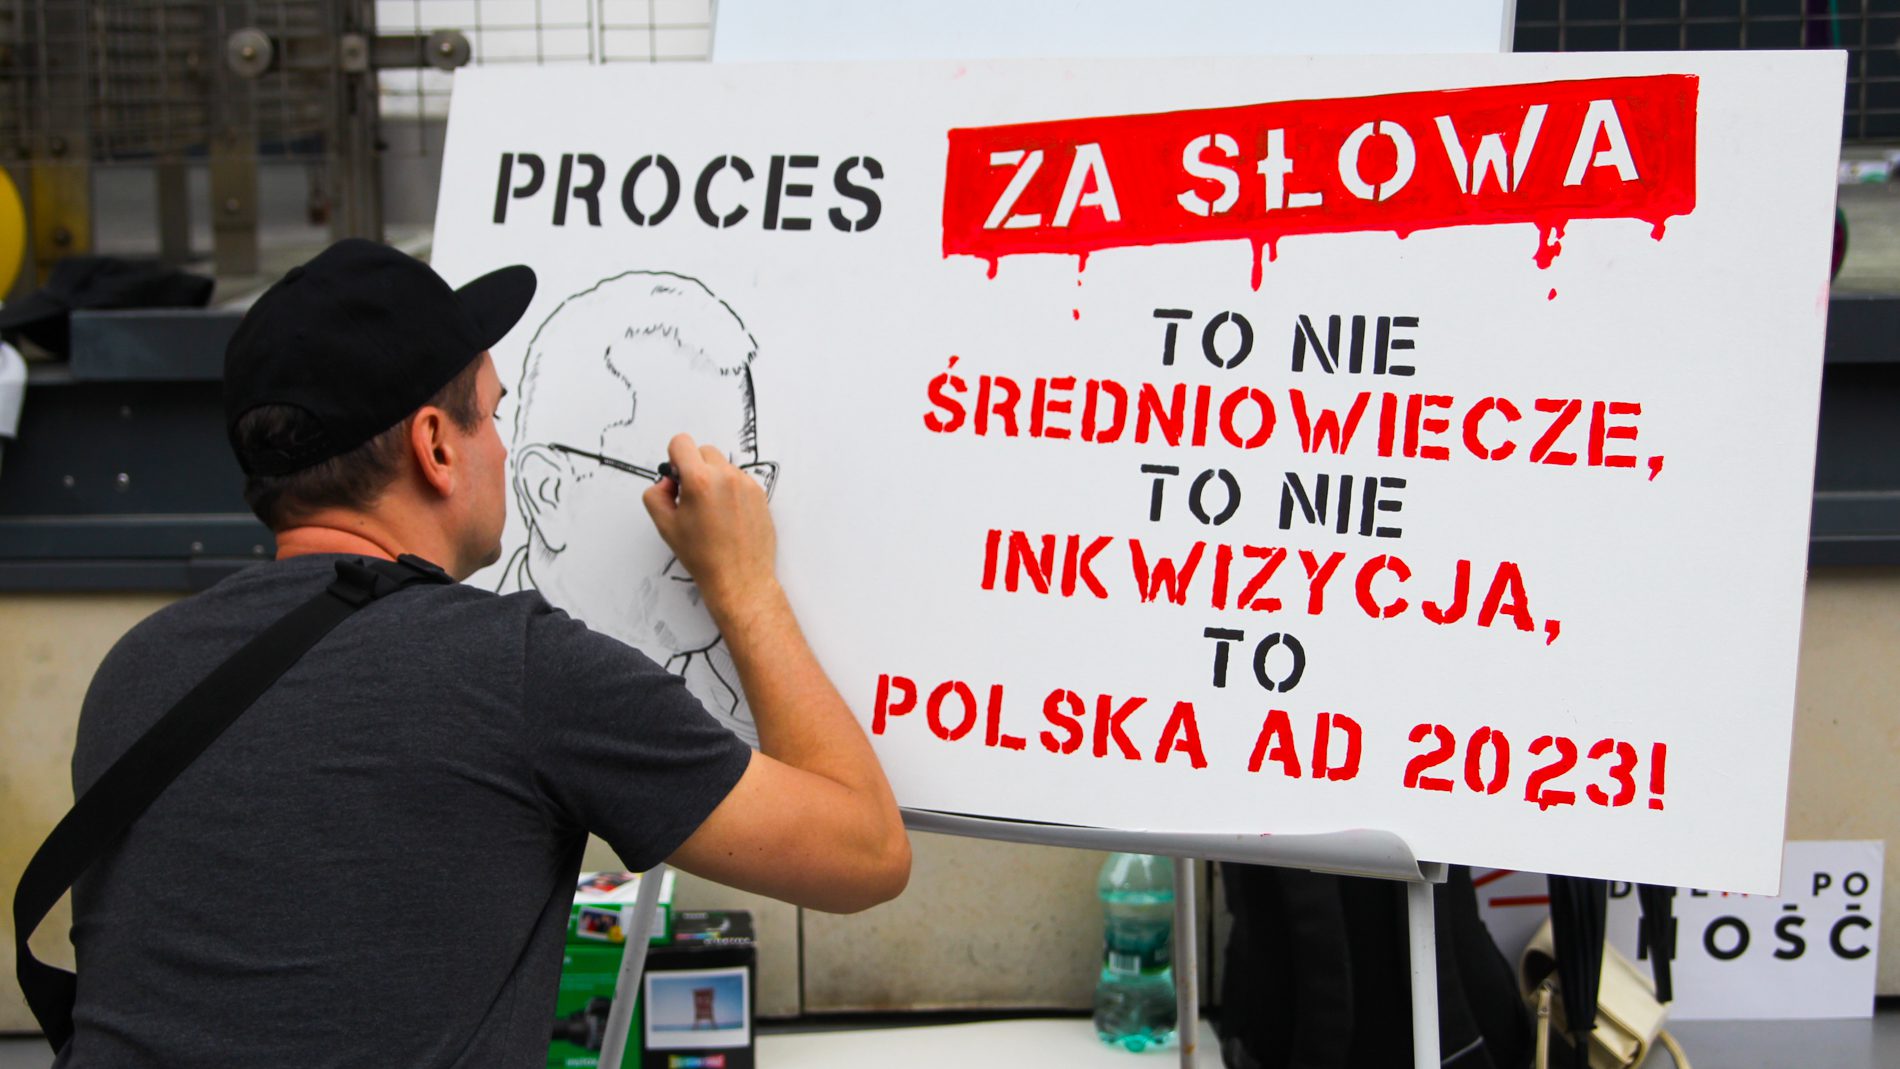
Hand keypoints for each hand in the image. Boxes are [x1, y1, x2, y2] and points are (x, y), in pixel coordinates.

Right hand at [641, 433, 779, 624]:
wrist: (740, 577)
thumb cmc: (704, 556)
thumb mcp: (666, 526)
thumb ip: (656, 495)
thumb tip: (666, 482)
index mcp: (700, 481)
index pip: (681, 442)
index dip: (674, 458)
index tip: (676, 476)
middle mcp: (726, 477)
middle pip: (704, 451)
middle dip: (694, 468)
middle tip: (691, 496)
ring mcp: (746, 484)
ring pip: (723, 466)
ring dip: (714, 479)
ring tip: (711, 511)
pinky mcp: (760, 494)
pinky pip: (739, 480)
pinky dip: (730, 490)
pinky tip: (727, 516)